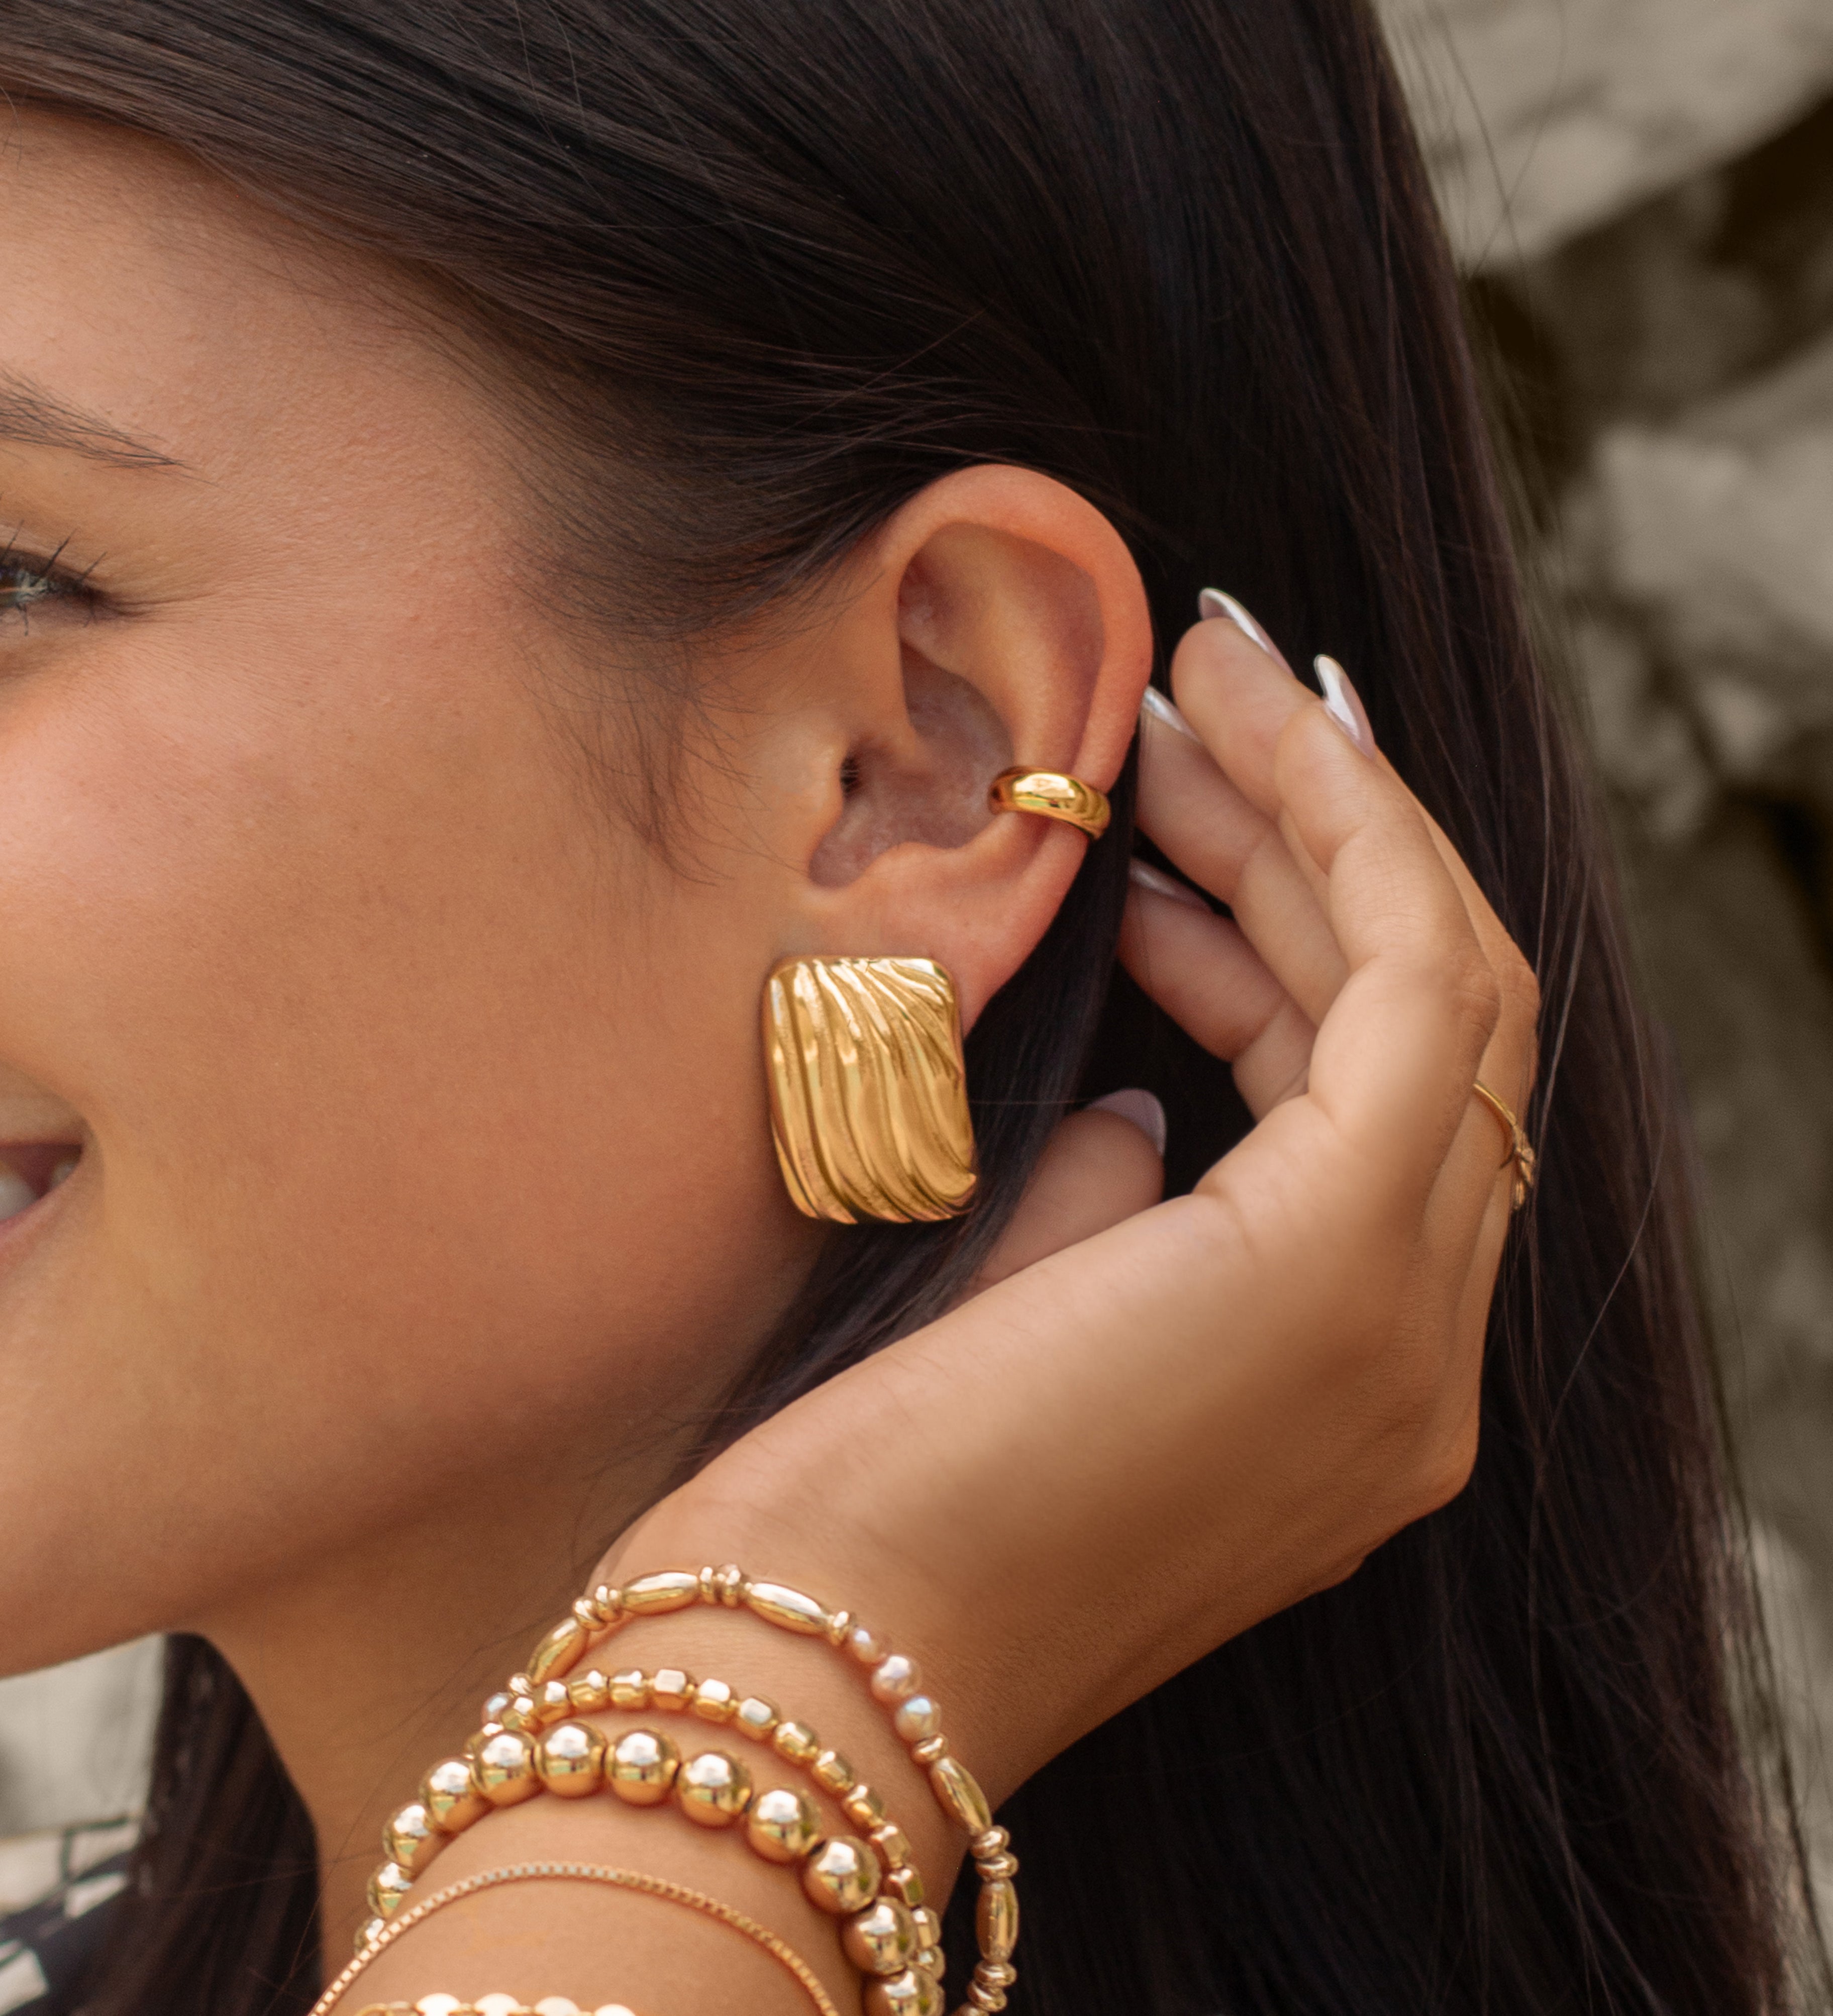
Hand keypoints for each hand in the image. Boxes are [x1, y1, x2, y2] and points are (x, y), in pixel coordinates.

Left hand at [613, 600, 1538, 1812]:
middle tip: (1192, 713)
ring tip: (1186, 714)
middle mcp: (1409, 1366)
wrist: (801, 1660)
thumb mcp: (1015, 1320)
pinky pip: (1416, 995)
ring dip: (1318, 828)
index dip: (1293, 940)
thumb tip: (1135, 1108)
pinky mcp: (1351, 1271)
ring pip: (1440, 1001)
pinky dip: (1335, 853)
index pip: (1370, 1112)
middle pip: (1426, 1039)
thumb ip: (1108, 1213)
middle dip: (1312, 851)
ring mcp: (1403, 1328)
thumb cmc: (855, 1497)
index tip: (1178, 822)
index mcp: (1334, 1390)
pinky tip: (1212, 768)